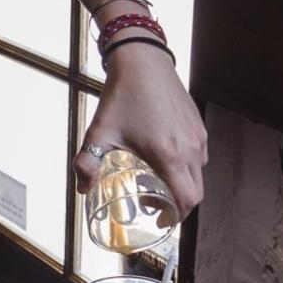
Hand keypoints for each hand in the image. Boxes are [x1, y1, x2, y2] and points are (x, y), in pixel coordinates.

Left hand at [74, 45, 207, 218]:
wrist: (142, 61)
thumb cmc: (122, 96)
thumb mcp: (99, 133)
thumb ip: (87, 163)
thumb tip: (83, 188)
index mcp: (169, 155)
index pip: (186, 200)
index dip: (175, 217)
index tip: (159, 221)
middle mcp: (190, 148)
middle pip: (196, 192)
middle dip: (177, 206)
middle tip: (154, 207)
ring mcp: (198, 136)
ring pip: (198, 174)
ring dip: (182, 186)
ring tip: (157, 184)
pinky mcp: (198, 125)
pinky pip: (200, 156)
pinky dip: (187, 168)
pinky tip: (165, 162)